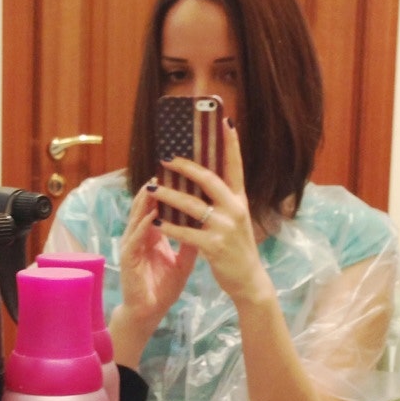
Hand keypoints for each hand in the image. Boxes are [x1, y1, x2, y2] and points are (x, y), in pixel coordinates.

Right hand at [109, 183, 196, 368]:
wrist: (149, 312)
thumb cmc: (163, 287)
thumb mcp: (183, 260)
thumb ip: (191, 240)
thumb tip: (207, 220)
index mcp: (152, 233)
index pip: (159, 204)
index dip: (168, 188)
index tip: (182, 171)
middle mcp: (139, 235)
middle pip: (146, 204)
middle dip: (156, 186)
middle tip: (168, 167)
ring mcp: (132, 245)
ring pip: (137, 217)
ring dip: (146, 201)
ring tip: (157, 183)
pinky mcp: (128, 259)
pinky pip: (135, 239)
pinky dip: (142, 226)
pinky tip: (151, 215)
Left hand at [152, 120, 271, 304]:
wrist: (248, 280)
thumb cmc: (237, 248)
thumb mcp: (235, 220)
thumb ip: (223, 200)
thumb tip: (204, 178)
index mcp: (240, 200)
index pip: (236, 166)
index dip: (231, 143)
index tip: (225, 121)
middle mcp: (234, 209)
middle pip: (209, 179)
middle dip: (185, 167)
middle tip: (164, 158)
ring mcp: (225, 228)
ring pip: (192, 205)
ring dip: (168, 195)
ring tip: (151, 189)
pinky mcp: (214, 246)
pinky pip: (186, 232)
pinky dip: (169, 226)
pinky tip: (155, 221)